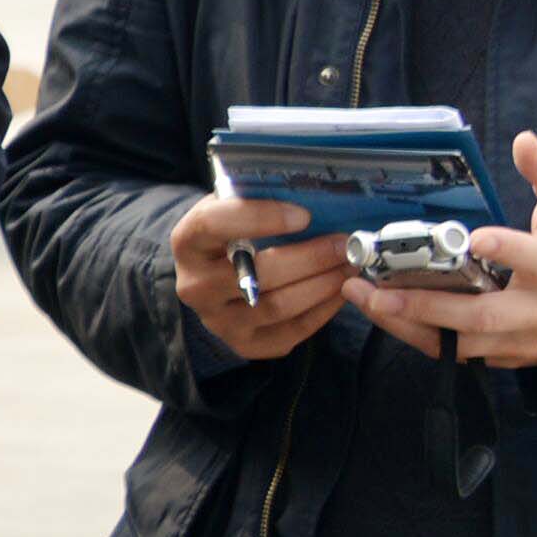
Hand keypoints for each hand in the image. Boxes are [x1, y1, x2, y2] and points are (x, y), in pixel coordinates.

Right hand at [170, 193, 350, 362]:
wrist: (210, 276)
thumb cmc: (231, 233)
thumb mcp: (230, 207)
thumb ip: (257, 198)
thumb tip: (312, 192)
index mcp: (187, 242)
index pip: (214, 225)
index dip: (260, 218)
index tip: (304, 214)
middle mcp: (195, 286)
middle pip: (258, 273)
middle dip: (311, 257)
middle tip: (344, 244)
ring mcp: (218, 321)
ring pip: (278, 306)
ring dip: (323, 285)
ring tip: (349, 266)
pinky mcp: (244, 344)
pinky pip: (291, 332)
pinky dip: (322, 311)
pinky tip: (340, 290)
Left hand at [346, 130, 536, 369]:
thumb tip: (525, 141)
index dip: (507, 250)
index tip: (476, 239)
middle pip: (483, 314)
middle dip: (428, 304)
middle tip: (380, 290)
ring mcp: (520, 338)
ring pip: (462, 340)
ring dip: (409, 322)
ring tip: (365, 298)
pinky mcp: (502, 354)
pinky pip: (456, 352)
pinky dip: (416, 335)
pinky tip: (381, 312)